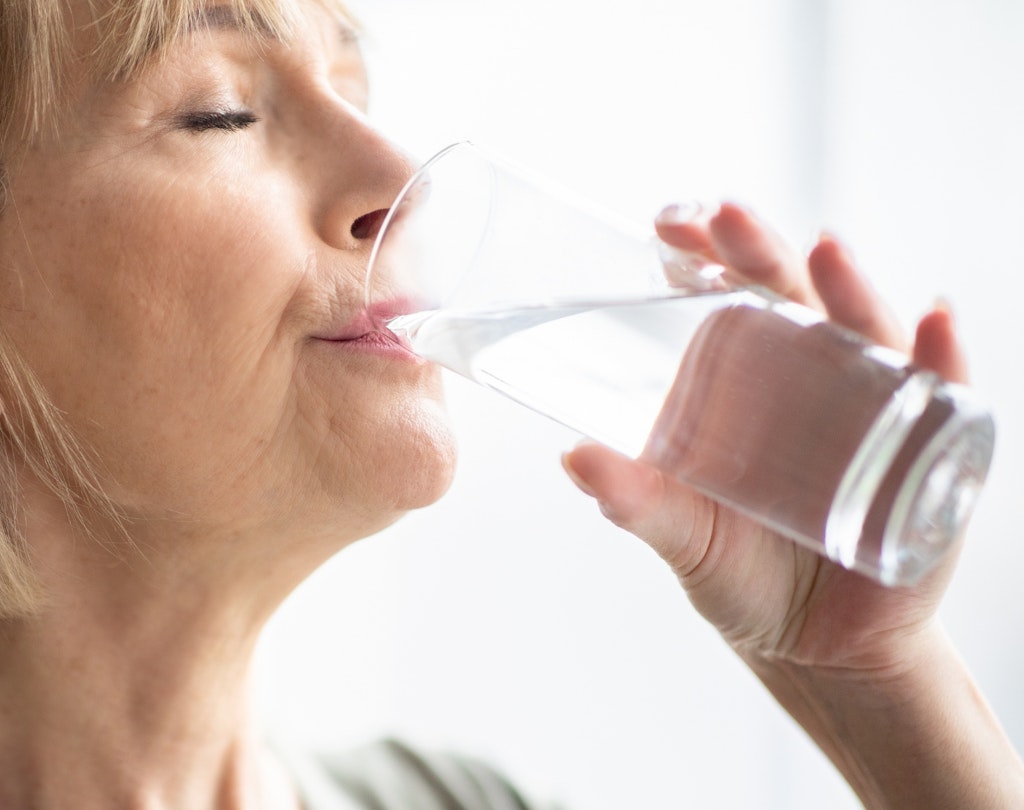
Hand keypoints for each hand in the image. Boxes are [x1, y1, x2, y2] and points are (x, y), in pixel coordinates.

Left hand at [561, 202, 966, 675]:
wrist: (818, 650)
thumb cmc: (745, 576)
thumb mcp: (683, 536)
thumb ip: (635, 500)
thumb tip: (573, 457)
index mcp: (748, 383)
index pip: (728, 298)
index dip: (705, 254)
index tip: (670, 222)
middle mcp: (812, 381)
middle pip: (792, 299)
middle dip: (762, 253)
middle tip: (730, 218)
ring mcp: (873, 410)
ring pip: (865, 332)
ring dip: (850, 289)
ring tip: (827, 252)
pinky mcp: (928, 454)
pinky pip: (944, 393)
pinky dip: (942, 357)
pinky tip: (932, 324)